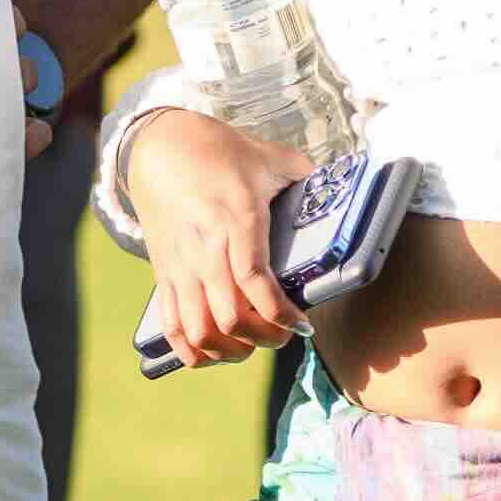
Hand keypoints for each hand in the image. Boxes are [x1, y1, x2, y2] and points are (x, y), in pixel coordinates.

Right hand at [124, 104, 307, 361]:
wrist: (160, 146)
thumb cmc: (218, 151)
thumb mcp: (267, 155)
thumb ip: (305, 174)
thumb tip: (340, 187)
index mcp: (236, 220)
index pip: (255, 280)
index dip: (280, 313)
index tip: (302, 324)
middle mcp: (205, 248)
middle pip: (230, 316)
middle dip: (263, 338)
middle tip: (284, 335)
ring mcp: (180, 265)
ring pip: (199, 330)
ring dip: (229, 350)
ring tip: (249, 345)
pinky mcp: (163, 273)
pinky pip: (171, 326)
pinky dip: (191, 351)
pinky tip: (212, 354)